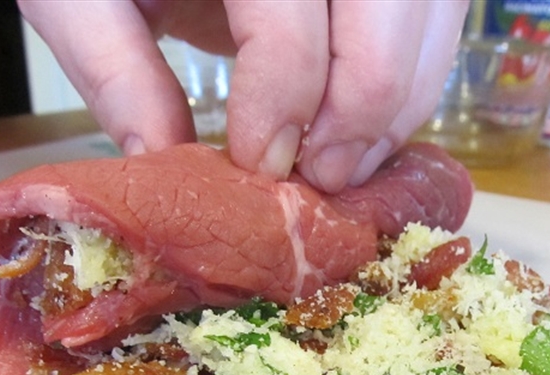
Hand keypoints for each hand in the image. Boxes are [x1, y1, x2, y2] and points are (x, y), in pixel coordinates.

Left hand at [18, 0, 467, 192]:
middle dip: (356, 119)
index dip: (279, 110)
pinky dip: (415, 76)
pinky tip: (371, 121)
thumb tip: (163, 158)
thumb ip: (110, 65)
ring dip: (397, 106)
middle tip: (320, 181)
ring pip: (428, 21)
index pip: (289, 27)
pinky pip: (439, 17)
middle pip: (382, 22)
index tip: (255, 169)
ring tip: (346, 161)